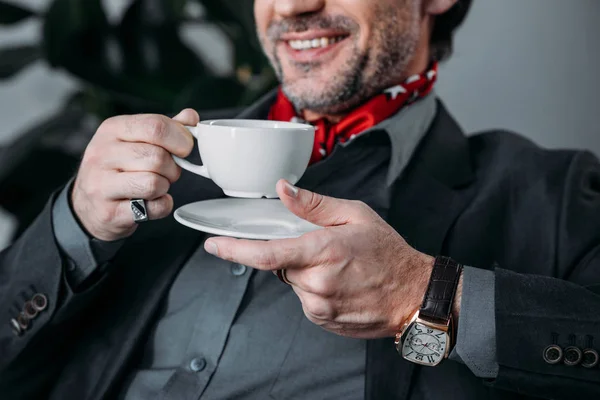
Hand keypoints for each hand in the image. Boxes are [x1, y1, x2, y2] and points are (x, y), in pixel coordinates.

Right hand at [71, 109, 197, 240]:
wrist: (88, 206)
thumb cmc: (118, 168)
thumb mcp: (135, 140)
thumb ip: (164, 129)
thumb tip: (190, 117)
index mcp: (112, 129)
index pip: (156, 126)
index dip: (180, 139)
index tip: (184, 149)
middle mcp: (102, 154)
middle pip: (158, 157)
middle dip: (172, 168)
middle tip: (168, 172)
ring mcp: (101, 185)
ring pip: (154, 183)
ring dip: (165, 187)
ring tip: (156, 186)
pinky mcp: (109, 213)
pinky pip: (153, 208)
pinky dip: (161, 206)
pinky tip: (151, 202)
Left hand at [204, 180, 436, 338]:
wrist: (413, 294)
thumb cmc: (389, 253)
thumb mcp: (355, 215)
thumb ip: (314, 205)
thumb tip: (284, 190)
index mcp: (322, 251)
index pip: (266, 253)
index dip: (234, 249)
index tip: (213, 244)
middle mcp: (317, 282)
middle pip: (280, 265)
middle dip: (292, 254)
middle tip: (322, 248)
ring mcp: (318, 305)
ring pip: (293, 282)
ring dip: (305, 271)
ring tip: (339, 268)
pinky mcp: (322, 319)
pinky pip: (304, 298)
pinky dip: (314, 287)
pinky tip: (340, 283)